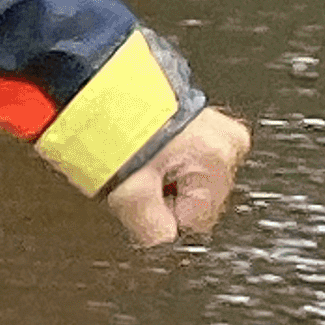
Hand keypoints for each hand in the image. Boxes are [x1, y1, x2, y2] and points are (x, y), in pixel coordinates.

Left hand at [105, 104, 249, 242]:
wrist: (98, 85)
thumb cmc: (113, 126)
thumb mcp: (129, 191)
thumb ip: (151, 229)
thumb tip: (161, 239)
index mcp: (217, 159)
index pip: (195, 220)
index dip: (162, 215)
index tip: (141, 196)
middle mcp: (226, 143)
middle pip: (197, 200)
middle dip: (164, 195)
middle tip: (138, 175)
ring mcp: (215, 128)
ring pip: (190, 180)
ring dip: (163, 176)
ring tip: (138, 157)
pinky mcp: (200, 121)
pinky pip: (185, 158)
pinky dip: (164, 158)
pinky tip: (145, 147)